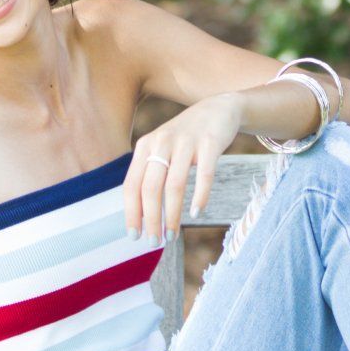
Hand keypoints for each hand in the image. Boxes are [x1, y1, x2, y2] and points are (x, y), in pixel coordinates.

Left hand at [121, 94, 242, 240]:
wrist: (218, 108)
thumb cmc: (186, 138)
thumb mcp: (162, 149)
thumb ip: (150, 174)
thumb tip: (142, 215)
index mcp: (145, 146)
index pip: (131, 185)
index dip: (131, 212)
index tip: (134, 236)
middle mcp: (162, 142)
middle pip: (150, 188)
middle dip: (151, 219)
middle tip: (155, 242)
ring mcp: (186, 141)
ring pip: (174, 185)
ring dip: (172, 214)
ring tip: (173, 235)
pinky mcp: (210, 142)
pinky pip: (204, 174)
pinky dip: (199, 196)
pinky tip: (196, 213)